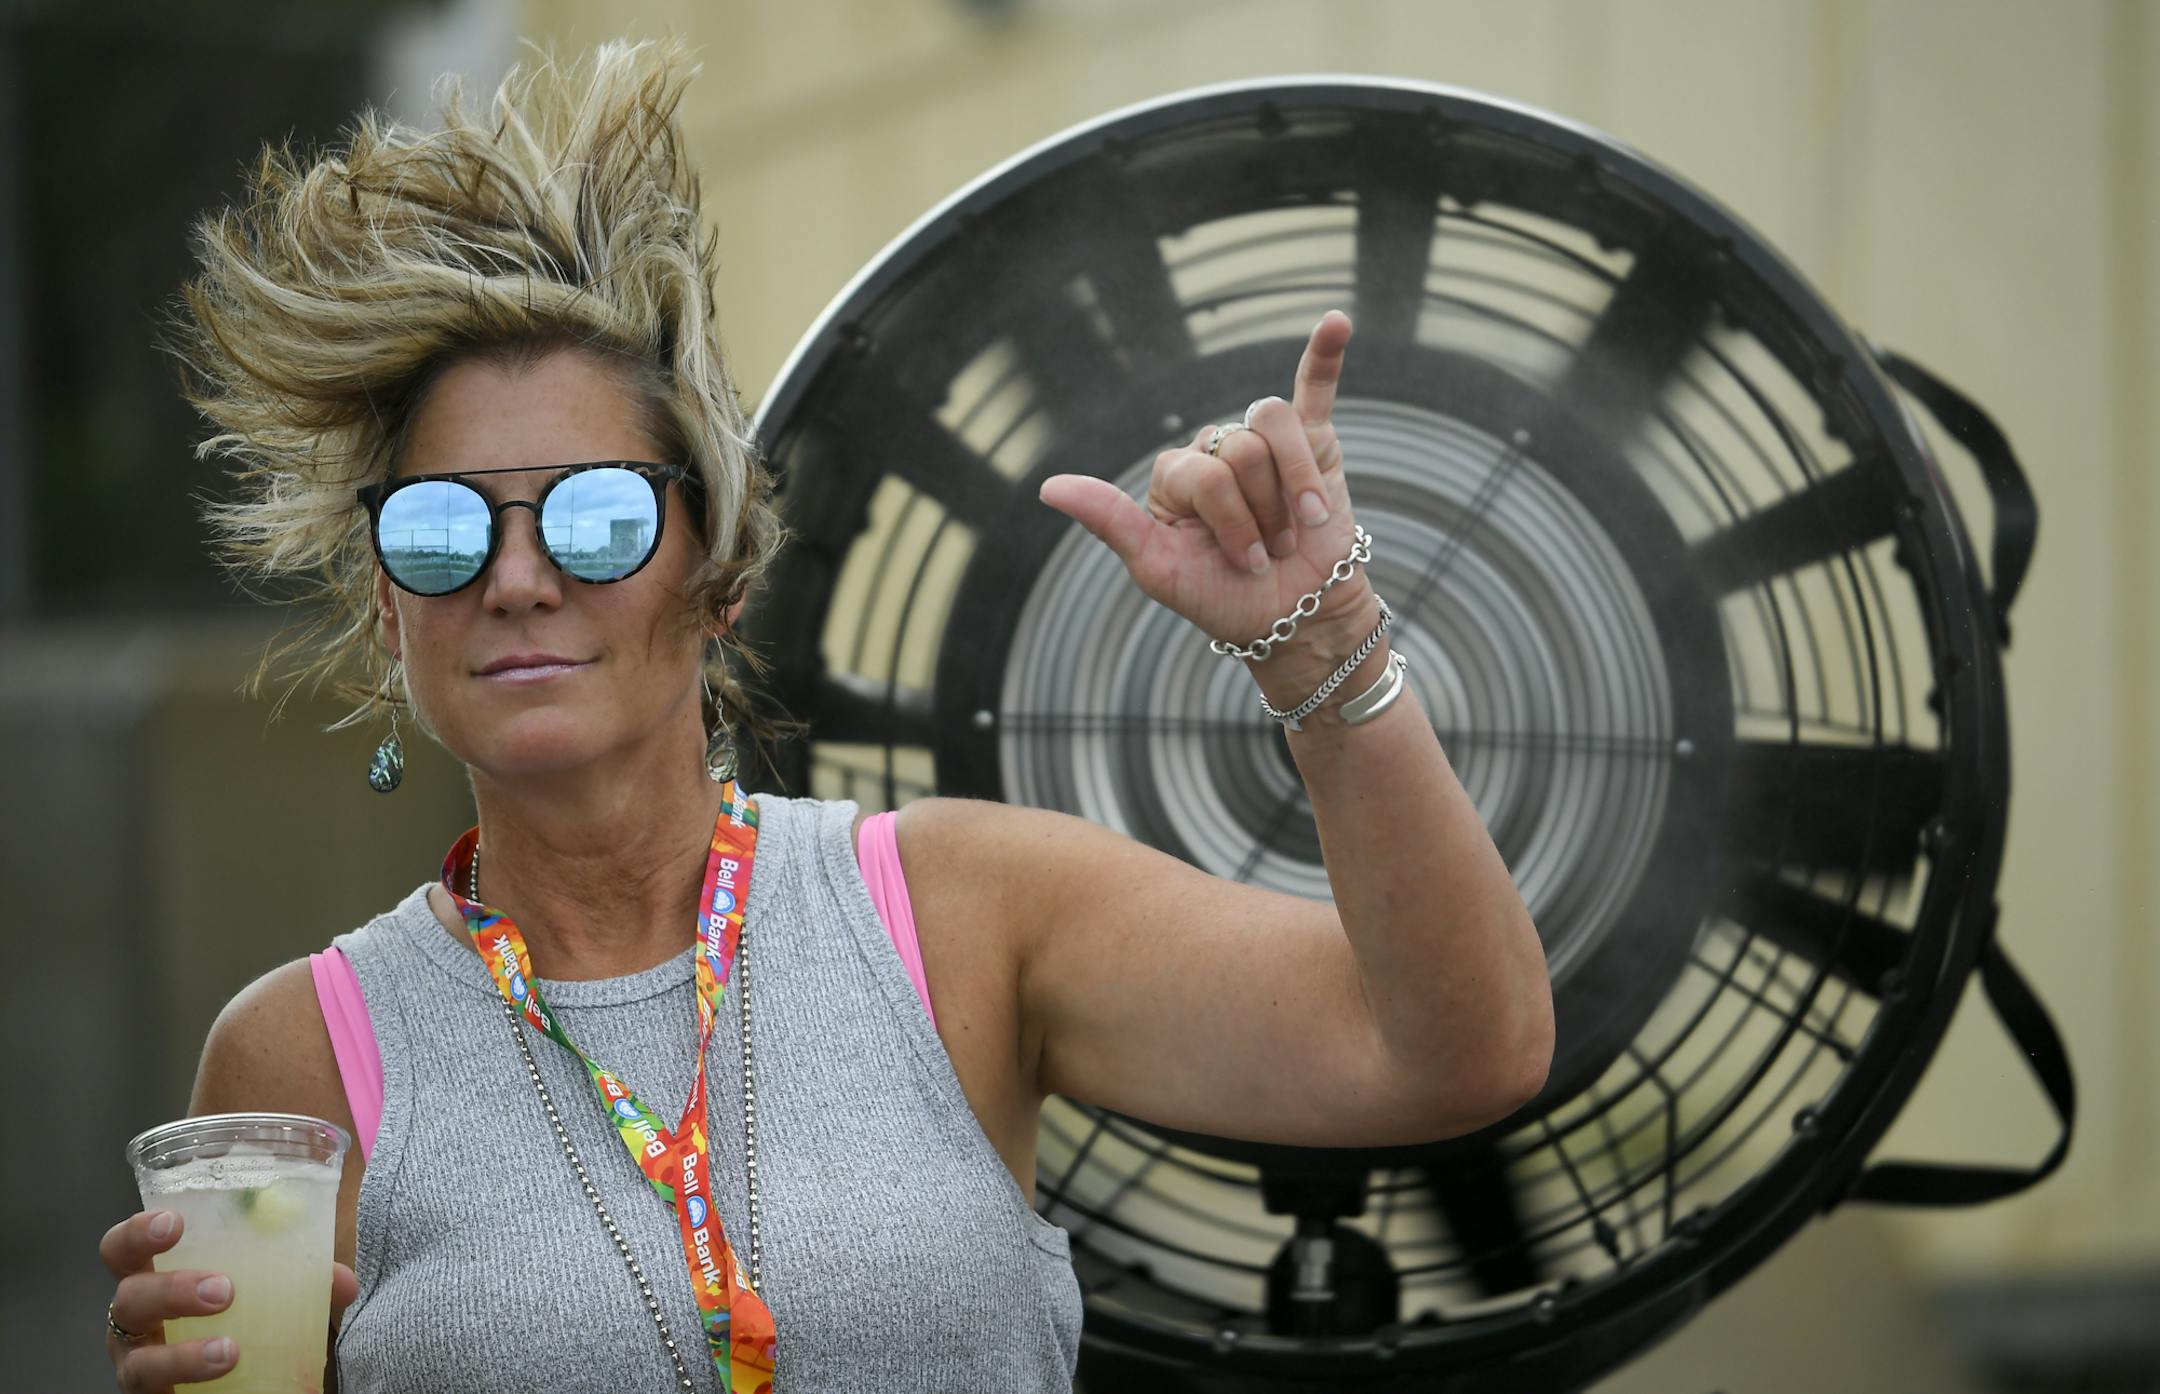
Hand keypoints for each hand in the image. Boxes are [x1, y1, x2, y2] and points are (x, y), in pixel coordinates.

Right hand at [100, 1207, 358, 1391]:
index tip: (175, 1223)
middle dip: (172, 1291)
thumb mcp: (268, 1287)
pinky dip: (191, 1387)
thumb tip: (342, 1282)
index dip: (138, 1233)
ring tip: (230, 1352)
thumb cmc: (241, 1314)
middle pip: (130, 1300)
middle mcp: (137, 1324)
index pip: (122, 1249)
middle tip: (224, 1290)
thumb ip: (302, 1276)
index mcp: (154, 1277)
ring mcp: (140, 1368)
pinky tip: (226, 1378)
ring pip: (141, 1365)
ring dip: (184, 1357)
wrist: (240, 1379)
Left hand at [1039, 310, 1368, 649]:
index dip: (1232, 521)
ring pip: (1273, 427)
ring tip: (1300, 526)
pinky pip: (1314, 386)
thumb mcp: (1159, 569)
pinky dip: (1325, 354)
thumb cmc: (1223, 596)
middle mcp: (1214, 450)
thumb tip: (1049, 487)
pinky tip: (1336, 323)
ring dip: (1294, 488)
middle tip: (1270, 551)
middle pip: (1241, 451)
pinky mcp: (1311, 440)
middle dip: (1262, 513)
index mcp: (1174, 476)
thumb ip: (1110, 522)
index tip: (1245, 564)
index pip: (1205, 473)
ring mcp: (1262, 442)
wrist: (1294, 615)